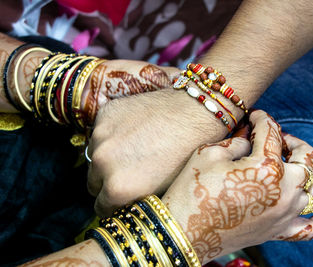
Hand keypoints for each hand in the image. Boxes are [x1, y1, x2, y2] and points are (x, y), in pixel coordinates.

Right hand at [87, 62, 230, 215]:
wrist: (195, 112)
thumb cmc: (187, 154)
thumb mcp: (162, 190)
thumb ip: (135, 199)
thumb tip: (123, 204)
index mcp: (118, 188)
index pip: (100, 207)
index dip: (112, 205)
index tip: (119, 200)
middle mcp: (103, 163)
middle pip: (93, 183)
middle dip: (107, 182)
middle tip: (127, 174)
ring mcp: (101, 136)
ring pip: (95, 155)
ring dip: (108, 156)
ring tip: (133, 149)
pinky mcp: (105, 114)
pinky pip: (100, 132)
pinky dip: (112, 134)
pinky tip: (133, 131)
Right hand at [162, 110, 312, 263]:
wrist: (184, 232)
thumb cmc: (192, 190)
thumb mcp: (210, 154)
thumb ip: (237, 140)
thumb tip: (251, 134)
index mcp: (265, 167)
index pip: (272, 132)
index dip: (262, 118)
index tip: (255, 115)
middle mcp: (284, 190)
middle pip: (306, 157)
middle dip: (292, 140)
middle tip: (276, 137)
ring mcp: (285, 213)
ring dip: (310, 170)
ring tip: (294, 164)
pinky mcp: (279, 231)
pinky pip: (312, 227)